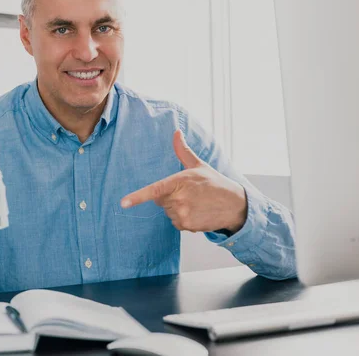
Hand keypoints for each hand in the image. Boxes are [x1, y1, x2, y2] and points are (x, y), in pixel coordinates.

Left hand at [121, 130, 246, 233]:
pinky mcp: (187, 226)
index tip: (123, 203)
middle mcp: (180, 199)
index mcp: (180, 182)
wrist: (235, 205)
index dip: (137, 197)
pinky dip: (184, 219)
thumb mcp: (199, 165)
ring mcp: (183, 214)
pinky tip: (197, 213)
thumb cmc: (215, 183)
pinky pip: (176, 223)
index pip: (155, 190)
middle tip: (189, 193)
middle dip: (170, 196)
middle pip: (160, 200)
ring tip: (196, 203)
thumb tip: (176, 132)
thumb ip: (183, 150)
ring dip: (177, 208)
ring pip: (168, 212)